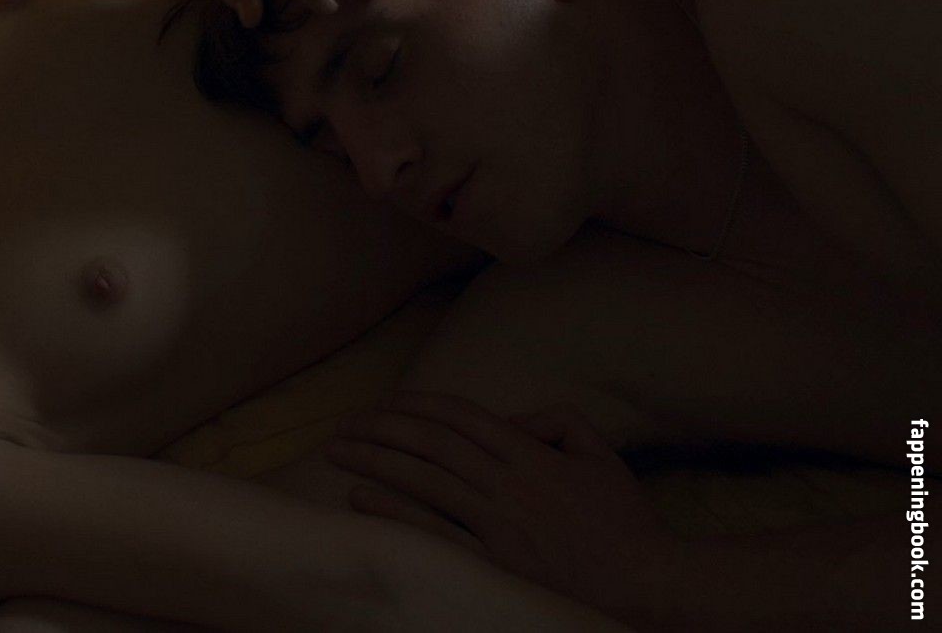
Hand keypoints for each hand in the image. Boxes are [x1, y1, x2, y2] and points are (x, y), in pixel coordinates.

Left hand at [322, 391, 684, 628]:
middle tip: (346, 424)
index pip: (461, 417)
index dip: (416, 405)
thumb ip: (557, 421)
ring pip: (425, 481)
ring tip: (339, 452)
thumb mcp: (601, 455)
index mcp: (532, 455)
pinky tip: (361, 499)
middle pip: (432, 444)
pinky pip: (435, 533)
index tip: (384, 403)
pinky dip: (395, 513)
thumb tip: (511, 417)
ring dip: (376, 461)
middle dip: (382, 428)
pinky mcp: (496, 564)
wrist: (650, 587)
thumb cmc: (626, 523)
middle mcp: (511, 484)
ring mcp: (501, 525)